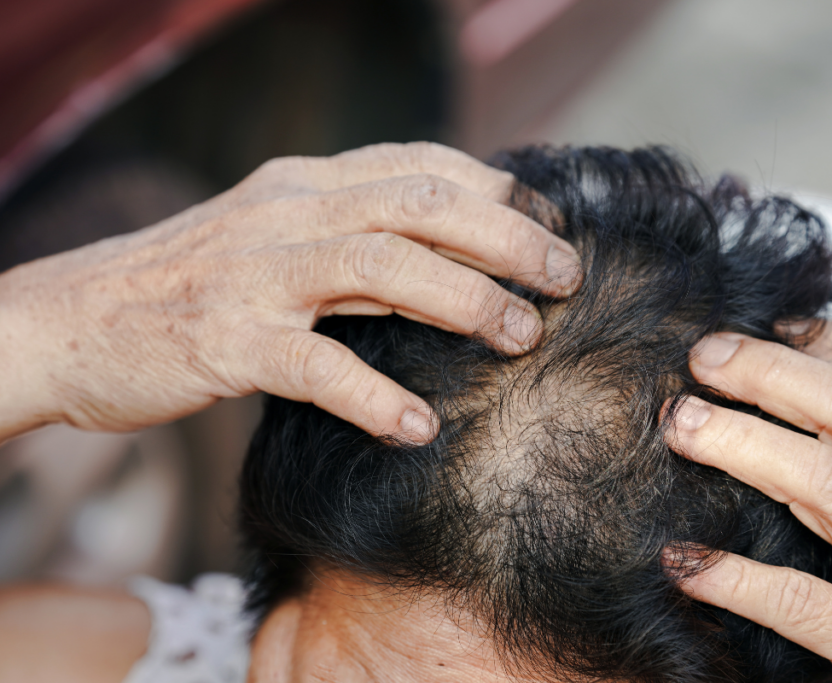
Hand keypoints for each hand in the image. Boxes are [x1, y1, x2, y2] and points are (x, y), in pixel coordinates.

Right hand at [0, 142, 580, 443]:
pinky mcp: (225, 340)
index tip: (551, 224)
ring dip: (461, 300)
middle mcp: (286, 212)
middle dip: (505, 237)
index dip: (497, 190)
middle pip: (417, 205)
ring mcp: (255, 274)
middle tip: (565, 276)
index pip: (420, 165)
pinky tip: (419, 426)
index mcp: (305, 183)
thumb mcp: (273, 231)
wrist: (70, 317)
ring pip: (378, 267)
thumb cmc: (188, 281)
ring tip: (520, 338)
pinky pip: (313, 365)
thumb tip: (444, 250)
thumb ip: (350, 230)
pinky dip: (372, 394)